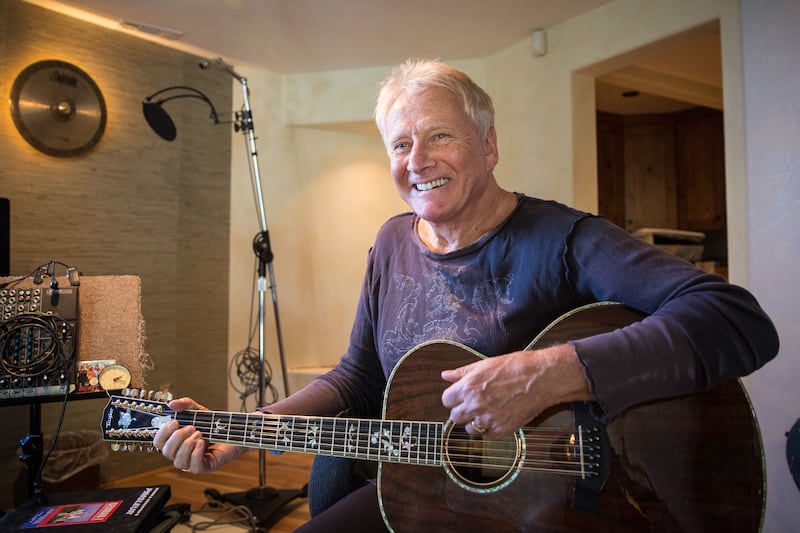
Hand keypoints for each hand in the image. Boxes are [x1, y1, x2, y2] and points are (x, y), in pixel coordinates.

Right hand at [153, 397, 244, 473]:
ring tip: (199, 434)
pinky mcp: (205, 467)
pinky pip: (193, 467)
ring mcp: (192, 462)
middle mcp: (181, 453)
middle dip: (177, 438)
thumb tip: (171, 404)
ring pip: (178, 462)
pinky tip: (202, 443)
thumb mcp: (199, 411)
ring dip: (187, 445)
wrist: (236, 430)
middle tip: (192, 427)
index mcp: (176, 441)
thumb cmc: (214, 424)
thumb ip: (186, 405)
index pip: (158, 443)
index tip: (174, 422)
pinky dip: (195, 454)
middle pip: (166, 452)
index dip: (162, 433)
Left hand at [440, 344, 591, 438]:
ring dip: (475, 421)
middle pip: (455, 417)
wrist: (542, 378)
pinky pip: (487, 436)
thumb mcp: (485, 364)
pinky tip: (498, 417)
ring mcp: (488, 419)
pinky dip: (490, 429)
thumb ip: (462, 372)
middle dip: (462, 410)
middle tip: (475, 403)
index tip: (461, 396)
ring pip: (469, 429)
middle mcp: (475, 405)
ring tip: (488, 410)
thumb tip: (445, 375)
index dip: (454, 397)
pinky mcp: (502, 430)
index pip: (446, 400)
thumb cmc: (516, 367)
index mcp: (468, 387)